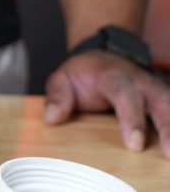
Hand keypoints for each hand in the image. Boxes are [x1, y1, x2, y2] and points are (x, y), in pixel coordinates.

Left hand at [45, 50, 169, 158]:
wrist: (101, 56)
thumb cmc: (83, 73)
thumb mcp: (62, 78)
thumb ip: (57, 96)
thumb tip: (52, 117)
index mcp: (112, 75)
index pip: (124, 93)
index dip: (132, 118)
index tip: (134, 144)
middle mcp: (138, 80)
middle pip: (159, 100)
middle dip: (167, 127)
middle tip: (169, 153)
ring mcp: (153, 88)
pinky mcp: (161, 98)